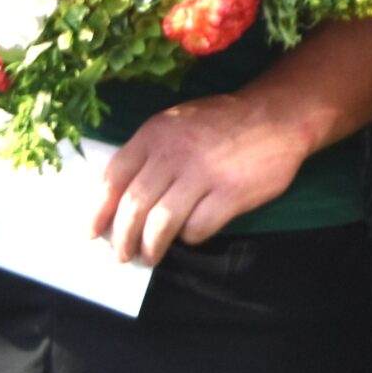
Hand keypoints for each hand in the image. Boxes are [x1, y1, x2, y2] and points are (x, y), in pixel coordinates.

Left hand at [91, 93, 309, 265]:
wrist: (278, 115)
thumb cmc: (223, 123)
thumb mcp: (178, 123)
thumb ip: (150, 153)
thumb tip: (121, 199)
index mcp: (155, 133)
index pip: (114, 178)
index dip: (99, 211)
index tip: (94, 232)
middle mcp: (174, 153)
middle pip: (134, 207)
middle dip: (122, 238)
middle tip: (122, 254)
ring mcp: (203, 174)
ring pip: (160, 224)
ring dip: (150, 247)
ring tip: (149, 257)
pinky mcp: (230, 194)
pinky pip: (197, 228)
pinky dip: (189, 238)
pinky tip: (191, 234)